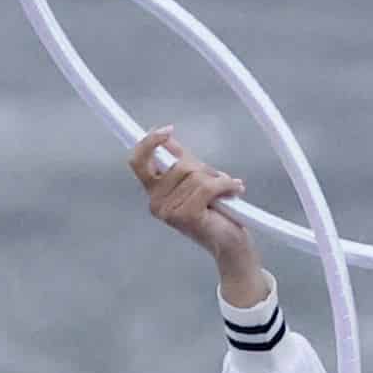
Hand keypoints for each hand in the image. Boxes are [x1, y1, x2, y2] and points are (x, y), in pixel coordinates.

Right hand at [133, 128, 271, 311]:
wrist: (228, 242)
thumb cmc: (213, 212)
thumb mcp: (195, 180)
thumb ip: (181, 160)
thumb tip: (168, 138)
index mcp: (154, 192)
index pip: (138, 162)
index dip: (149, 142)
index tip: (167, 130)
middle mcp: (155, 203)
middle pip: (178, 164)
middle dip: (202, 167)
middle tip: (216, 179)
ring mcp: (168, 212)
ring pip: (195, 175)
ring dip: (217, 179)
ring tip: (225, 191)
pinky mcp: (186, 216)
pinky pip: (207, 186)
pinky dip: (226, 186)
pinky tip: (234, 191)